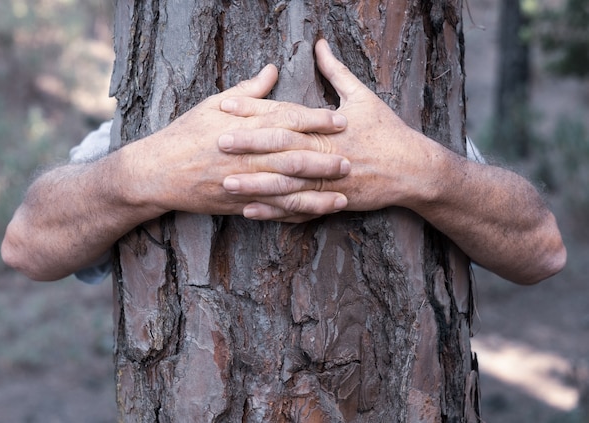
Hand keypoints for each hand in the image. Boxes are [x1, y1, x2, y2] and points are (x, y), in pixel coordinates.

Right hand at [118, 63, 351, 221]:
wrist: (158, 172)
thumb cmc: (186, 134)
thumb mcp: (214, 104)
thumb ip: (249, 91)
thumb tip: (273, 70)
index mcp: (245, 128)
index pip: (287, 121)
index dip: (316, 120)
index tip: (341, 120)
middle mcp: (248, 156)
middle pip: (293, 157)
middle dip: (324, 160)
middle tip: (350, 161)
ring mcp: (244, 184)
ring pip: (288, 191)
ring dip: (317, 194)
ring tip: (342, 196)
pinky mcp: (239, 205)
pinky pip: (272, 212)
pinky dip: (294, 215)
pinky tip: (314, 215)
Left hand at [219, 39, 437, 218]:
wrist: (414, 170)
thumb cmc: (388, 131)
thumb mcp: (363, 97)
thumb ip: (336, 71)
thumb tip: (320, 43)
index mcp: (327, 125)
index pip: (284, 114)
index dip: (254, 109)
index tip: (225, 105)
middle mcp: (325, 152)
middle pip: (281, 148)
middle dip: (248, 145)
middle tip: (217, 142)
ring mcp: (328, 180)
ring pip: (286, 184)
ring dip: (255, 184)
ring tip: (226, 183)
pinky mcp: (331, 201)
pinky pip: (299, 208)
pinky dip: (275, 212)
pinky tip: (250, 212)